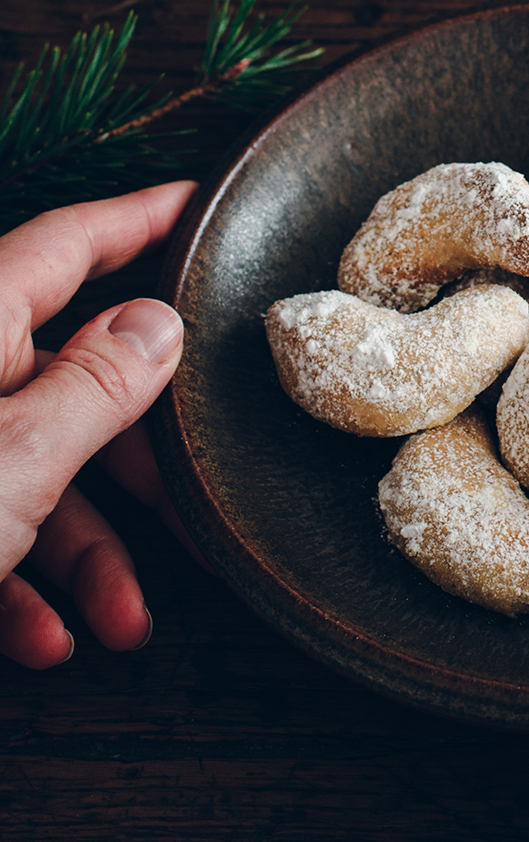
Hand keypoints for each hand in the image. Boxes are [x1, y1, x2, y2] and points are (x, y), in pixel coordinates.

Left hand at [0, 181, 196, 668]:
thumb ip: (97, 388)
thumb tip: (154, 322)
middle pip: (65, 373)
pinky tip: (44, 637)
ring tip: (121, 617)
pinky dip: (18, 580)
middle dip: (133, 459)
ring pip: (29, 464)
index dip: (143, 220)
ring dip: (84, 550)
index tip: (197, 204)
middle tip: (190, 498)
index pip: (72, 242)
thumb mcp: (16, 461)